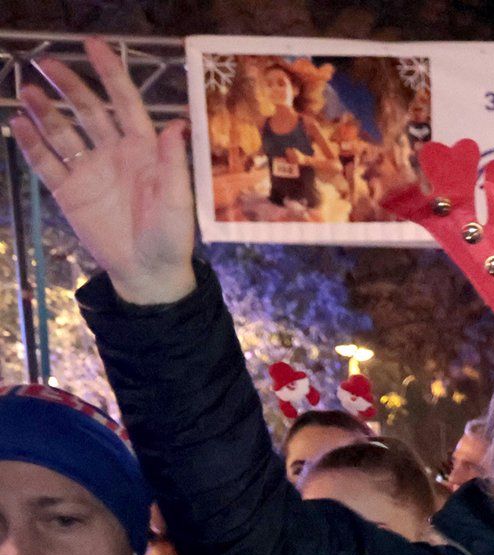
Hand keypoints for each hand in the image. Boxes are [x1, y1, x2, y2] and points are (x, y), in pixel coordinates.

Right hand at [11, 38, 196, 304]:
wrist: (149, 272)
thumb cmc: (171, 237)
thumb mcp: (178, 200)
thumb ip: (174, 163)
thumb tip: (176, 125)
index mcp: (143, 149)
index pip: (124, 101)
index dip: (109, 73)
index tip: (92, 45)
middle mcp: (114, 152)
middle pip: (87, 109)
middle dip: (68, 85)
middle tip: (46, 63)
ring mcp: (89, 170)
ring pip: (62, 131)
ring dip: (44, 111)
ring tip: (27, 92)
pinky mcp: (69, 191)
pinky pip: (47, 163)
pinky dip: (32, 144)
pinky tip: (19, 125)